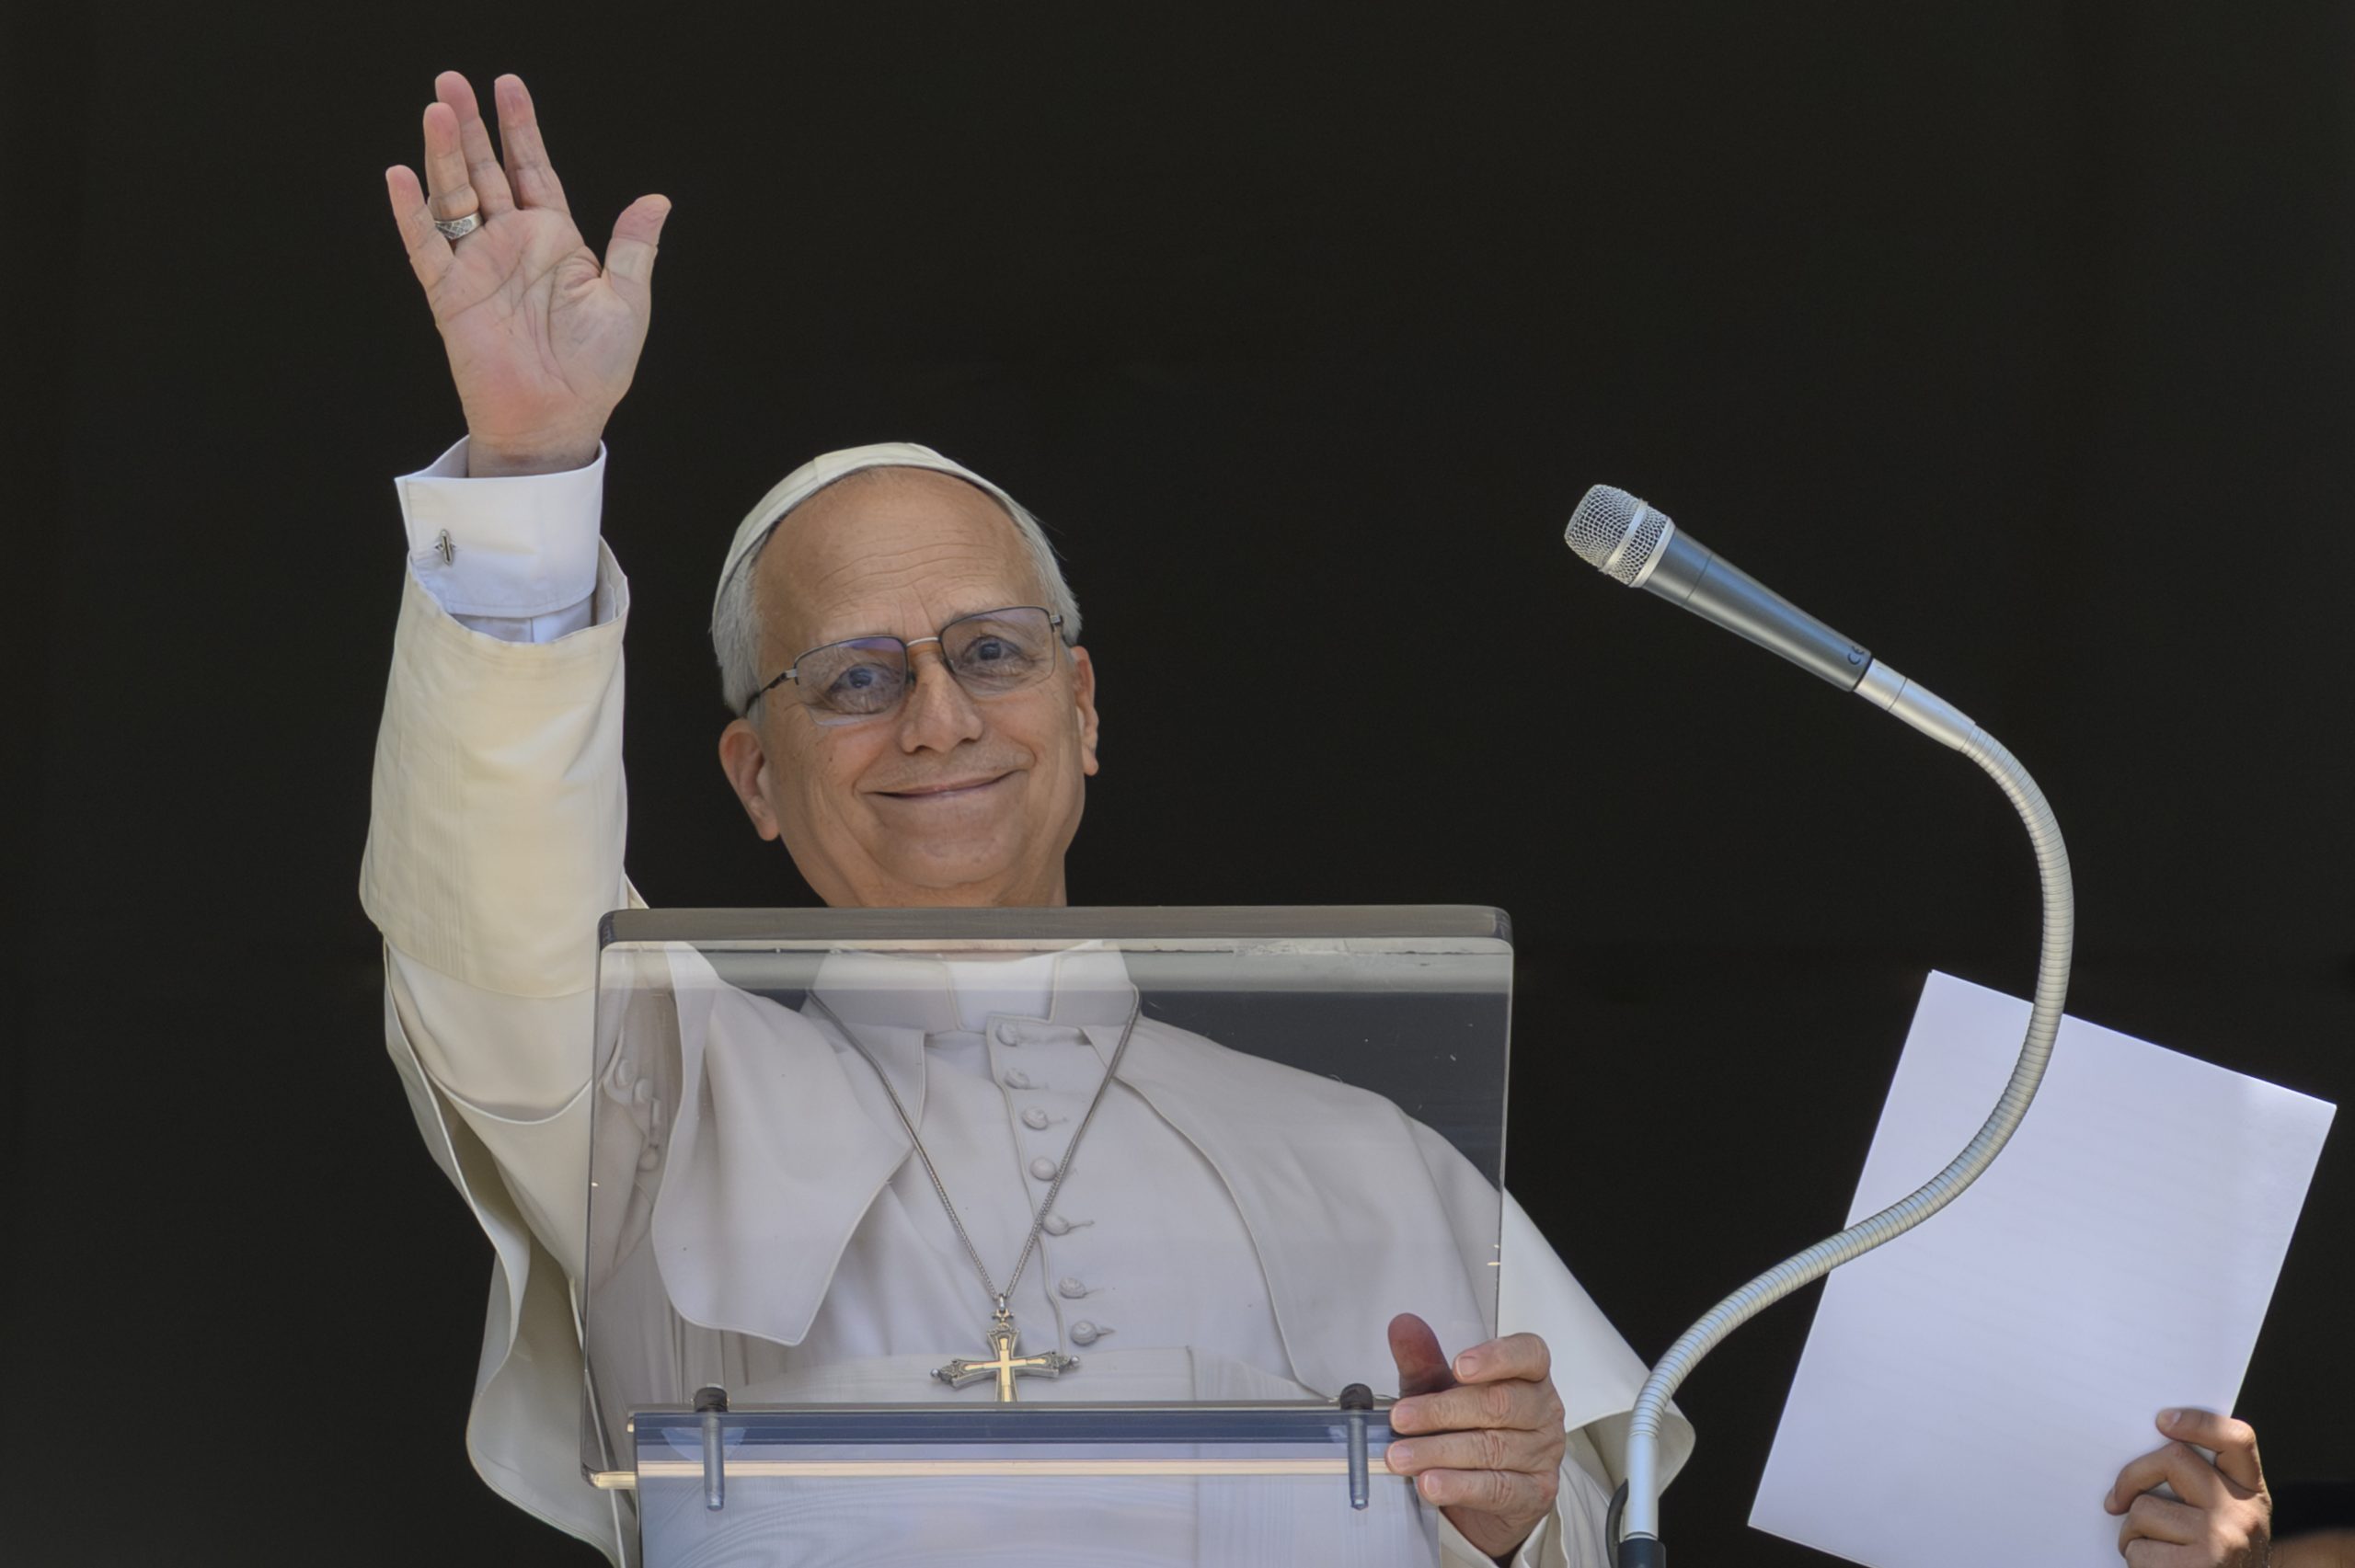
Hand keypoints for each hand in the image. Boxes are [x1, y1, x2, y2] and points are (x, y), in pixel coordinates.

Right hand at [384, 72, 669, 475]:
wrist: (558, 421)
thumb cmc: (595, 371)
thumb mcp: (627, 302)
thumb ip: (633, 247)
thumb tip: (657, 198)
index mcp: (555, 242)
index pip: (533, 172)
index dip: (521, 130)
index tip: (508, 87)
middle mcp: (513, 246)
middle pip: (486, 173)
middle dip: (472, 127)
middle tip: (453, 80)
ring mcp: (478, 267)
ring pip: (454, 197)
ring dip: (444, 154)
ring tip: (438, 110)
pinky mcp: (450, 294)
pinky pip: (425, 246)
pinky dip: (411, 212)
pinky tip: (401, 175)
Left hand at [1384, 1313, 1565, 1562]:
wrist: (1482, 1489)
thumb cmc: (1468, 1427)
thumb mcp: (1440, 1389)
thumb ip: (1423, 1360)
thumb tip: (1403, 1326)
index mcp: (1528, 1375)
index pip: (1529, 1355)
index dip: (1496, 1358)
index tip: (1458, 1366)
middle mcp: (1543, 1410)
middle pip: (1500, 1403)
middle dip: (1442, 1411)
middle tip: (1400, 1418)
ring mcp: (1544, 1453)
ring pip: (1493, 1448)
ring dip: (1439, 1452)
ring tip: (1401, 1457)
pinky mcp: (1535, 1493)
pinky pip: (1497, 1488)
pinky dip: (1459, 1486)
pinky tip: (1431, 1483)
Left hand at [2106, 1408, 2271, 1566]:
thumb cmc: (2217, 1562)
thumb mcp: (2228, 1522)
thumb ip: (2203, 1488)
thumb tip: (2146, 1449)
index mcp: (2251, 1494)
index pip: (2237, 1439)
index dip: (2199, 1422)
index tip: (2162, 1420)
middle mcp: (2243, 1514)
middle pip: (2172, 1459)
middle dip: (2132, 1477)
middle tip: (2116, 1500)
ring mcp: (2223, 1540)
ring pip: (2145, 1509)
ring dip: (2132, 1532)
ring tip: (2149, 1548)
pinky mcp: (2199, 1566)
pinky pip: (2139, 1547)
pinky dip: (2134, 1558)